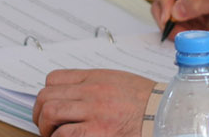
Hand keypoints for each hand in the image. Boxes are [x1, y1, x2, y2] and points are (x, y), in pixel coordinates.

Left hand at [32, 69, 154, 136]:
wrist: (168, 115)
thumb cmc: (148, 102)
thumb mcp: (119, 81)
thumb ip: (94, 85)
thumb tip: (72, 96)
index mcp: (96, 78)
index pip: (54, 79)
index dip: (46, 94)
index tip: (49, 105)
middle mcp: (92, 92)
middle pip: (46, 96)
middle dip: (40, 114)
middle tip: (46, 125)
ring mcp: (94, 112)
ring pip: (50, 113)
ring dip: (46, 128)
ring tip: (54, 135)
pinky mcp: (97, 132)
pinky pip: (63, 134)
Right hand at [148, 0, 208, 41]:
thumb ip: (198, 2)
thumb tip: (175, 11)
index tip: (169, 15)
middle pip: (157, 2)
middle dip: (164, 17)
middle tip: (178, 28)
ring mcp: (184, 7)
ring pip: (164, 18)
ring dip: (172, 29)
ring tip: (189, 33)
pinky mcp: (190, 23)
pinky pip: (175, 31)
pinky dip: (179, 36)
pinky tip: (192, 38)